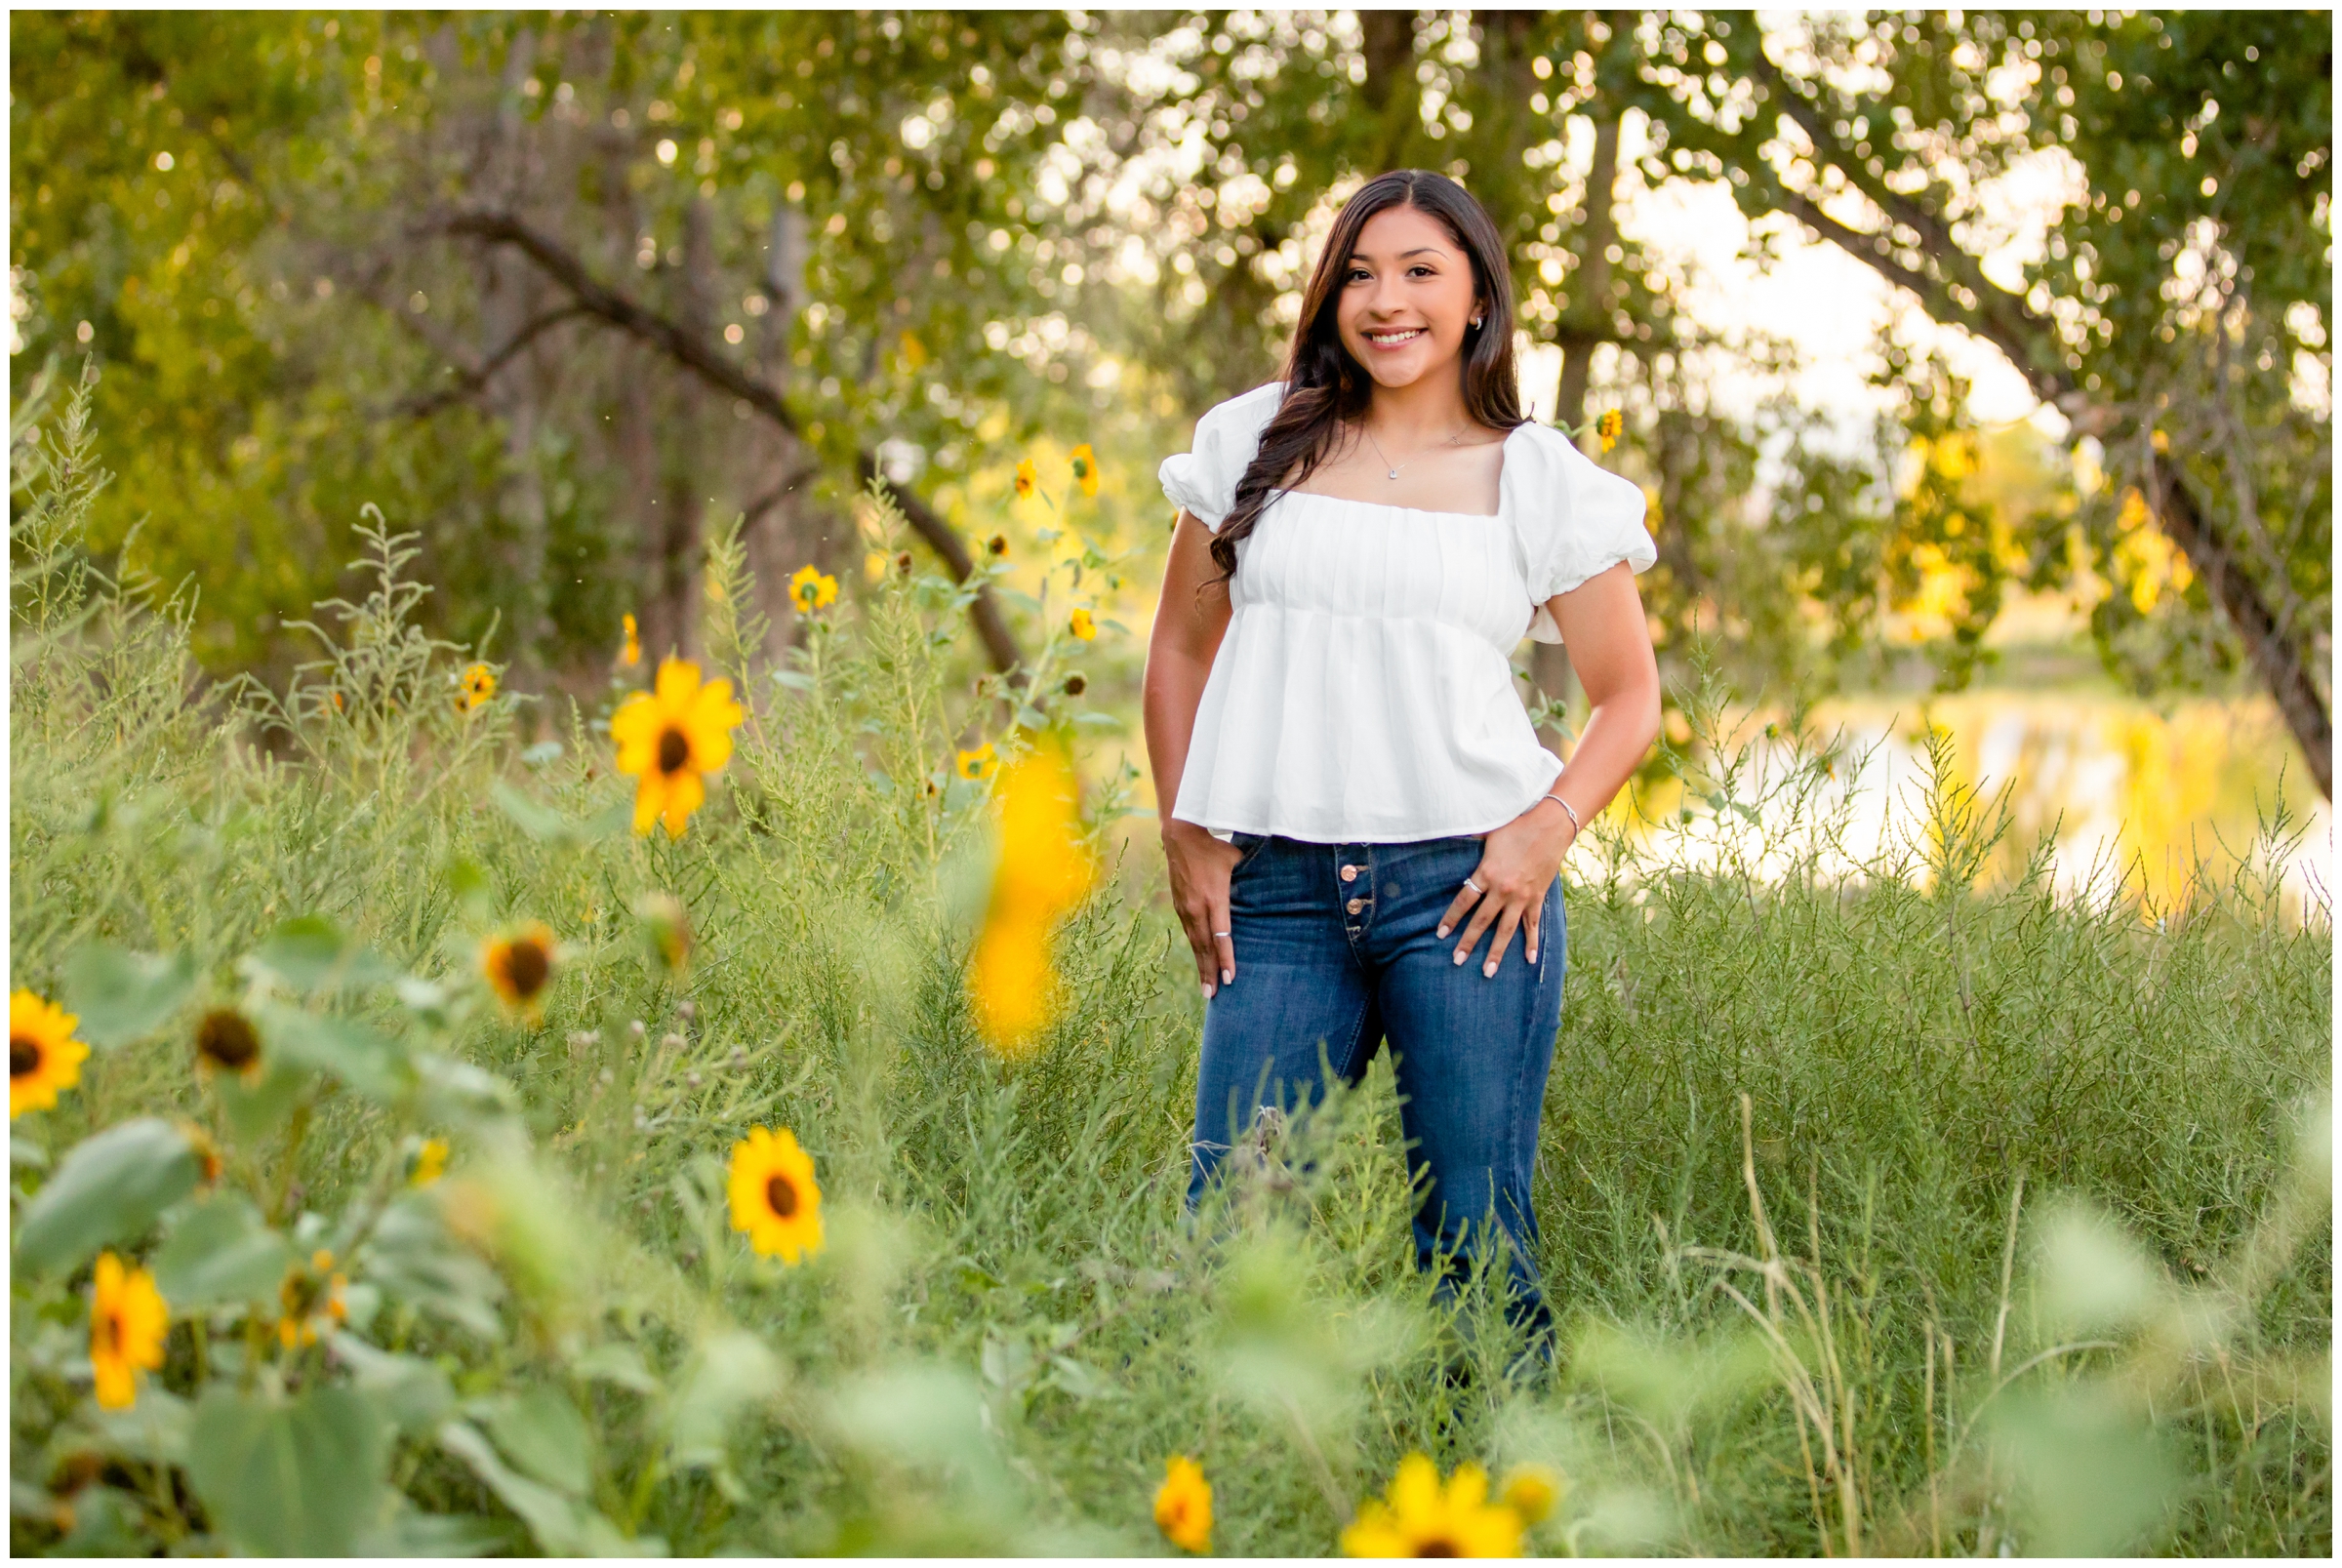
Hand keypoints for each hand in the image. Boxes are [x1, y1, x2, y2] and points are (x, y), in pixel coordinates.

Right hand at [1163, 821, 1243, 997]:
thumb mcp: (1237, 859)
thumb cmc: (1215, 847)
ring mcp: (1185, 908)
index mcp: (1214, 898)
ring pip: (1195, 944)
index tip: (1230, 978)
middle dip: (1210, 972)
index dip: (1226, 958)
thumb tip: (1275, 888)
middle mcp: (1197, 908)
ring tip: (1206, 988)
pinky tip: (1200, 962)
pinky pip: (1189, 934)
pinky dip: (1196, 951)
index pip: (1222, 935)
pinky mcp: (1179, 906)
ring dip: (1201, 966)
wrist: (1180, 836)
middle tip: (1214, 995)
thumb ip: (1252, 878)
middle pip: (1205, 947)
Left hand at [1437, 799, 1575, 977]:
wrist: (1550, 826)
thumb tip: (1449, 833)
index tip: (1441, 934)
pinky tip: (1530, 961)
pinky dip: (1532, 943)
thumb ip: (1468, 839)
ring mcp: (1521, 897)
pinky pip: (1533, 925)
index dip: (1451, 919)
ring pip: (1506, 930)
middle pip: (1481, 921)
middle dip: (1468, 943)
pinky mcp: (1537, 898)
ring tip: (1487, 972)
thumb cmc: (1517, 826)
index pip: (1464, 902)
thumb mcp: (1488, 832)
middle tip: (1456, 960)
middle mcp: (1502, 890)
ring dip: (1496, 952)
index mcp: (1487, 873)